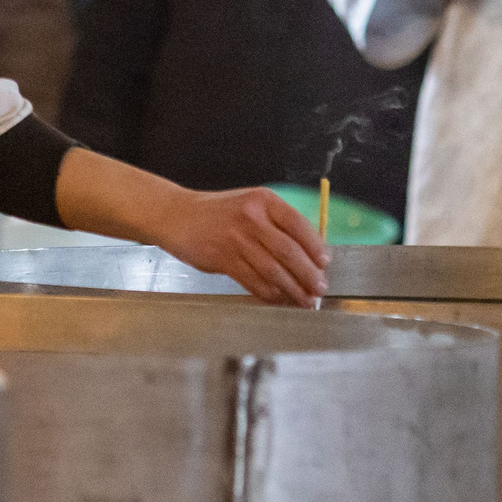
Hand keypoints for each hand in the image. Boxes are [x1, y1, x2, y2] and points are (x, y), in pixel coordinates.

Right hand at [56, 150, 327, 306]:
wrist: (177, 216)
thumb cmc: (218, 213)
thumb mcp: (250, 206)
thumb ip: (276, 224)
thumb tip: (309, 255)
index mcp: (263, 200)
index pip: (298, 225)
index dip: (315, 247)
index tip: (325, 263)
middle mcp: (251, 217)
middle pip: (288, 251)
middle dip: (308, 274)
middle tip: (320, 289)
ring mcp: (235, 238)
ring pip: (272, 270)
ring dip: (292, 289)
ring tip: (304, 300)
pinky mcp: (222, 258)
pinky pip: (253, 281)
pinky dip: (270, 294)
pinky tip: (279, 299)